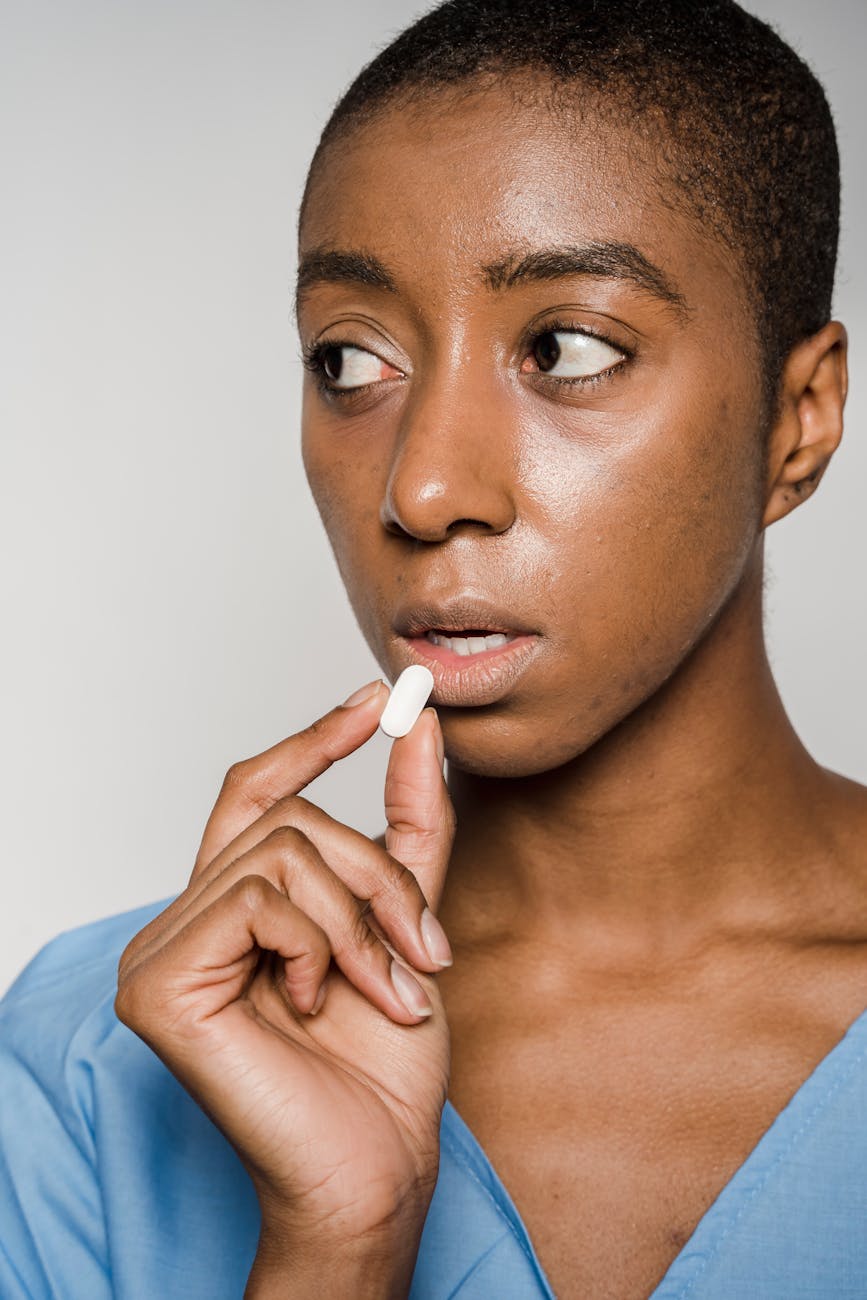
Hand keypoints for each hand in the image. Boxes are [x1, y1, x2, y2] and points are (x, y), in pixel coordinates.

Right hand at [114, 680, 454, 1282]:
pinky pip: (256, 902)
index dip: (315, 738)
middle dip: (377, 875)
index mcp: (236, 906)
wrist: (376, 1163)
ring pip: (280, 853)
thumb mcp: (407, 919)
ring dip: (361, 919)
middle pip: (287, 820)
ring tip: (386, 988)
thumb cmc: (384, 1059)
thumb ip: (408, 826)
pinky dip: (317, 947)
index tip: (382, 698)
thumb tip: (421, 726)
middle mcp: (187, 920)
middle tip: (425, 948)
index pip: (257, 792)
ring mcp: (161, 952)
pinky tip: (318, 1005)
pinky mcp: (157, 985)